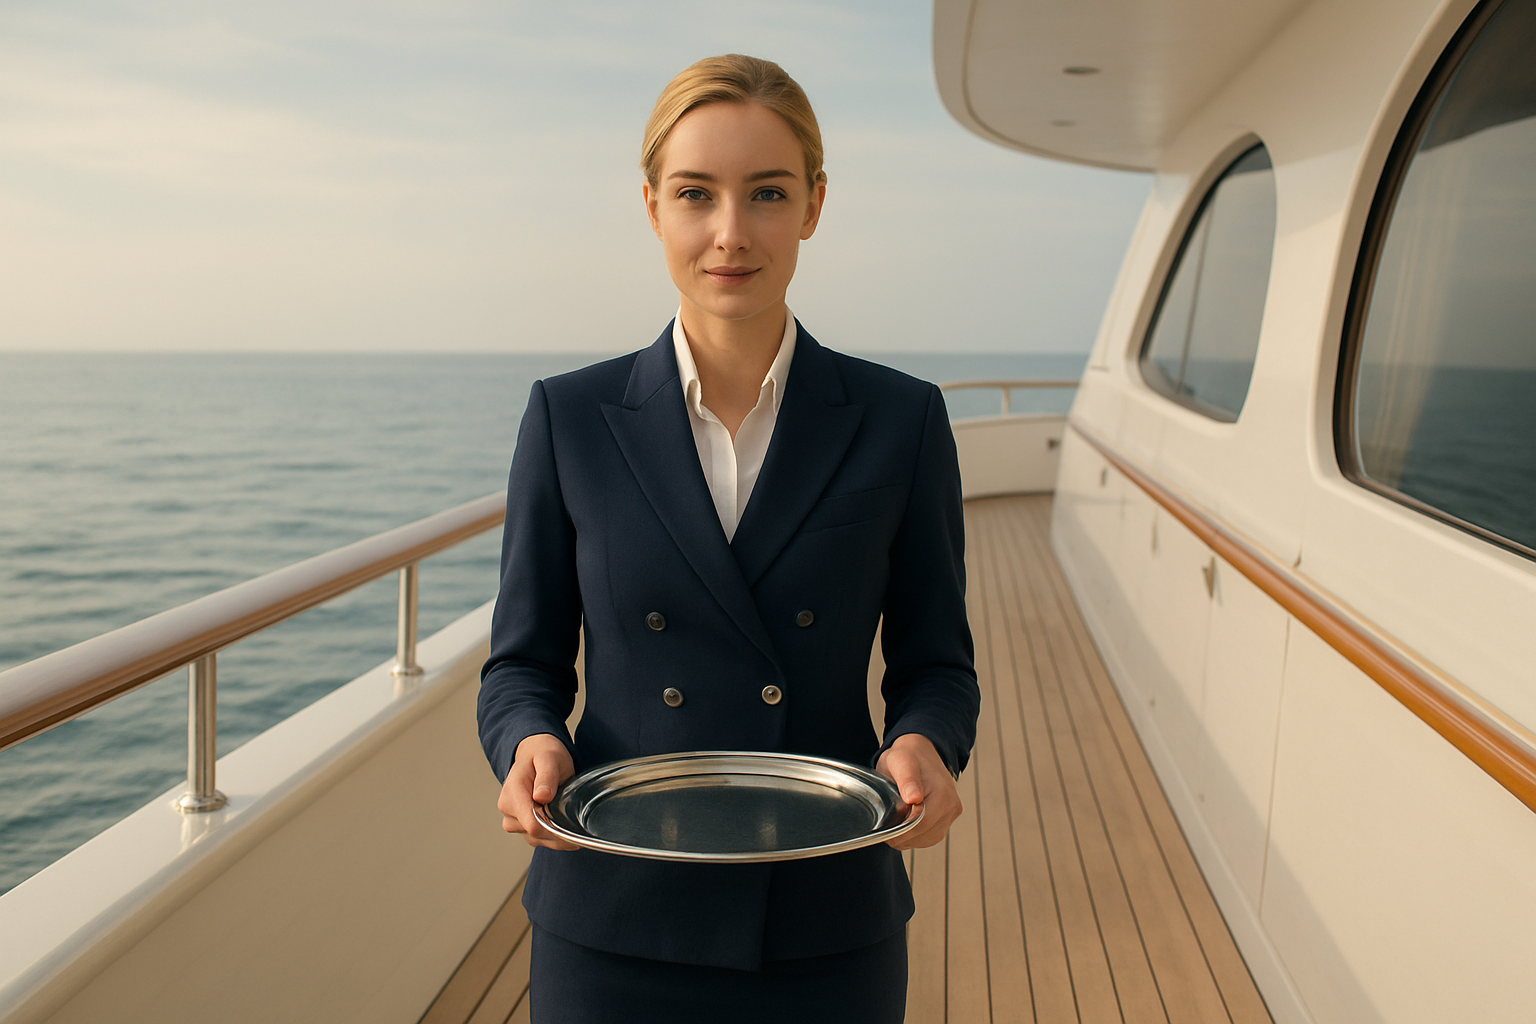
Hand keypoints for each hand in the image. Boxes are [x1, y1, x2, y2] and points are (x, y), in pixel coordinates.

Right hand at [498, 733, 579, 849]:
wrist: (534, 752)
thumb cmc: (543, 754)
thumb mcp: (550, 758)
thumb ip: (547, 777)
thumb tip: (541, 797)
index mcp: (513, 791)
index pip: (532, 824)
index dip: (553, 827)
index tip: (569, 820)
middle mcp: (507, 807)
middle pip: (535, 834)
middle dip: (557, 829)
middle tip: (571, 812)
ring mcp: (511, 818)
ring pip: (536, 839)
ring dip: (555, 834)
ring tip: (564, 813)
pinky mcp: (519, 825)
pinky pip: (536, 839)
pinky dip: (551, 836)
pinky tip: (560, 822)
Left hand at [876, 733, 961, 849]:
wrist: (920, 751)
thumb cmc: (908, 756)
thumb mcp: (901, 762)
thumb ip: (907, 780)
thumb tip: (914, 799)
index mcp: (943, 794)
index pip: (921, 825)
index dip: (900, 831)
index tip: (885, 829)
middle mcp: (952, 806)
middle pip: (924, 834)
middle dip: (903, 835)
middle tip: (885, 826)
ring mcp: (951, 814)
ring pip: (927, 839)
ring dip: (909, 837)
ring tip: (895, 824)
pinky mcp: (947, 819)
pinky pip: (930, 836)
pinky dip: (916, 836)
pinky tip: (905, 826)